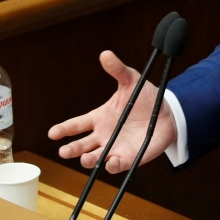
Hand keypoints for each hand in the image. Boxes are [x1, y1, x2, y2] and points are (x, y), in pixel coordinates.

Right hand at [47, 50, 177, 173]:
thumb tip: (105, 54)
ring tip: (85, 158)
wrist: (167, 113)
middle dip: (71, 149)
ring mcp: (114, 148)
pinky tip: (111, 162)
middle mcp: (103, 135)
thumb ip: (118, 70)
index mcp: (99, 117)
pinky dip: (112, 166)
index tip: (53, 133)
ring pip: (95, 158)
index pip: (76, 125)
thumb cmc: (145, 97)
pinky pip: (117, 165)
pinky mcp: (128, 158)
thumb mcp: (131, 81)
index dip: (64, 129)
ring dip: (88, 160)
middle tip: (64, 151)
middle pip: (81, 145)